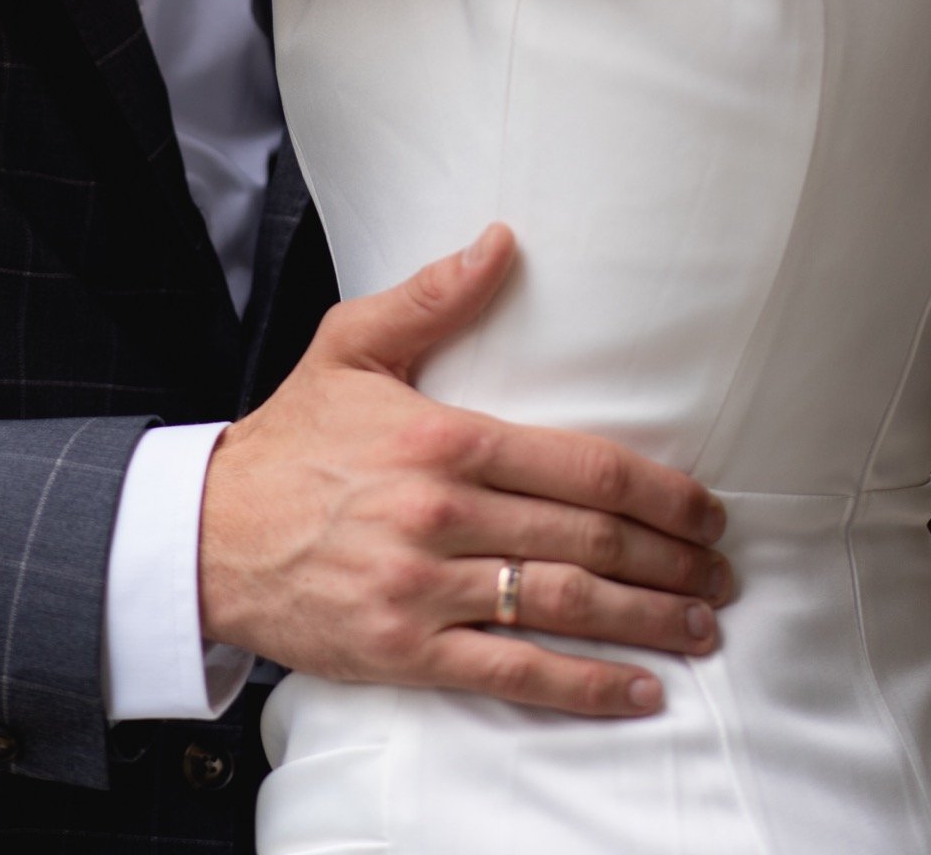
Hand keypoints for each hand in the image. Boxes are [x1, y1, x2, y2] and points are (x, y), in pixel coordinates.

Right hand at [199, 226, 730, 718]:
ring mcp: (427, 588)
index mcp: (444, 439)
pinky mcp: (407, 649)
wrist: (208, 534)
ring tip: (701, 628)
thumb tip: (502, 241)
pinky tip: (638, 689)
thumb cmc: (290, 439)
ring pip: (562, 606)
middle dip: (670, 561)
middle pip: (588, 541)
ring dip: (646, 621)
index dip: (659, 493)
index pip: (581, 468)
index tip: (707, 510)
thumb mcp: (351, 345)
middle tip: (721, 574)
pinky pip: (513, 671)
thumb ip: (433, 297)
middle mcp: (443, 515)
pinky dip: (585, 685)